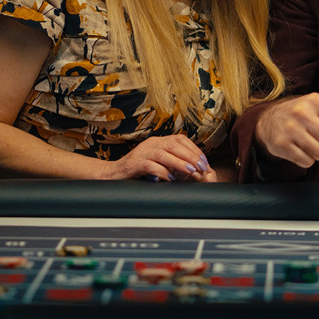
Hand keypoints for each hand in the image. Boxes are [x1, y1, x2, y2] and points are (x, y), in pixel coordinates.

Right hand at [100, 135, 216, 181]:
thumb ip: (173, 161)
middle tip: (201, 167)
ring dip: (179, 163)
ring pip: (164, 154)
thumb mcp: (158, 162)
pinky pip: (150, 166)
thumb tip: (195, 167)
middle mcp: (151, 143)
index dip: (194, 150)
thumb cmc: (139, 170)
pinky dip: (162, 172)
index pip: (180, 139)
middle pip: (174, 145)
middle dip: (190, 156)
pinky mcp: (134, 164)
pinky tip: (170, 178)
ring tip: (191, 171)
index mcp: (158, 141)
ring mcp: (142, 153)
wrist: (114, 174)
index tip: (204, 161)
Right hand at [255, 93, 318, 167]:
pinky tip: (299, 148)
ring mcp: (290, 128)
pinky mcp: (281, 144)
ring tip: (309, 142)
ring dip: (318, 152)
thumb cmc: (306, 112)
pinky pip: (306, 162)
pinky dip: (306, 159)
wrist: (270, 120)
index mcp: (316, 100)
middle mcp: (301, 112)